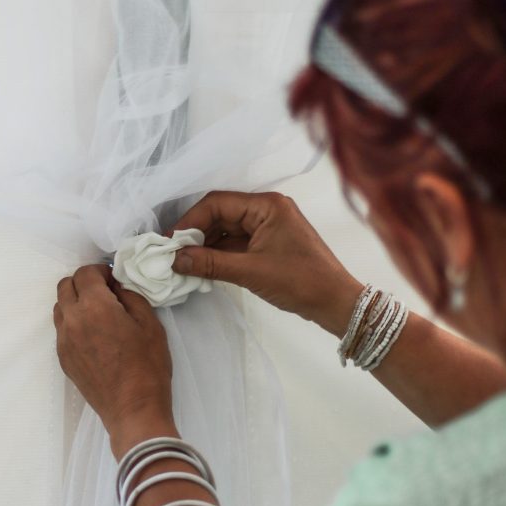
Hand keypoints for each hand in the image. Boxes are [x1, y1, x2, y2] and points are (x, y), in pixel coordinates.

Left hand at [53, 264, 176, 454]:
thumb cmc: (148, 366)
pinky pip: (61, 329)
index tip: (115, 281)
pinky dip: (73, 322)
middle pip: (65, 285)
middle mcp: (72, 320)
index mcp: (95, 307)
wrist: (133, 409)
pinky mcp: (62, 357)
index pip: (85, 273)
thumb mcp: (150, 324)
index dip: (101, 271)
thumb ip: (131, 296)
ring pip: (60, 306)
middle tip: (105, 293)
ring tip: (98, 313)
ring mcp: (63, 341)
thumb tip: (117, 286)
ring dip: (75, 301)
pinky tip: (94, 334)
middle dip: (84, 282)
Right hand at [169, 190, 362, 335]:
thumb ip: (210, 263)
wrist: (336, 303)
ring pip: (226, 230)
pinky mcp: (268, 244)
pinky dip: (219, 254)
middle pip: (220, 214)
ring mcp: (268, 227)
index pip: (218, 203)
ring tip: (182, 262)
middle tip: (172, 253)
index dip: (190, 221)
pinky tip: (201, 266)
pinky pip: (236, 243)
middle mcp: (267, 210)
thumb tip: (175, 259)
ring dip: (205, 245)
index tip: (170, 241)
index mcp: (267, 205)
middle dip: (195, 233)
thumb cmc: (301, 281)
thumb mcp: (251, 272)